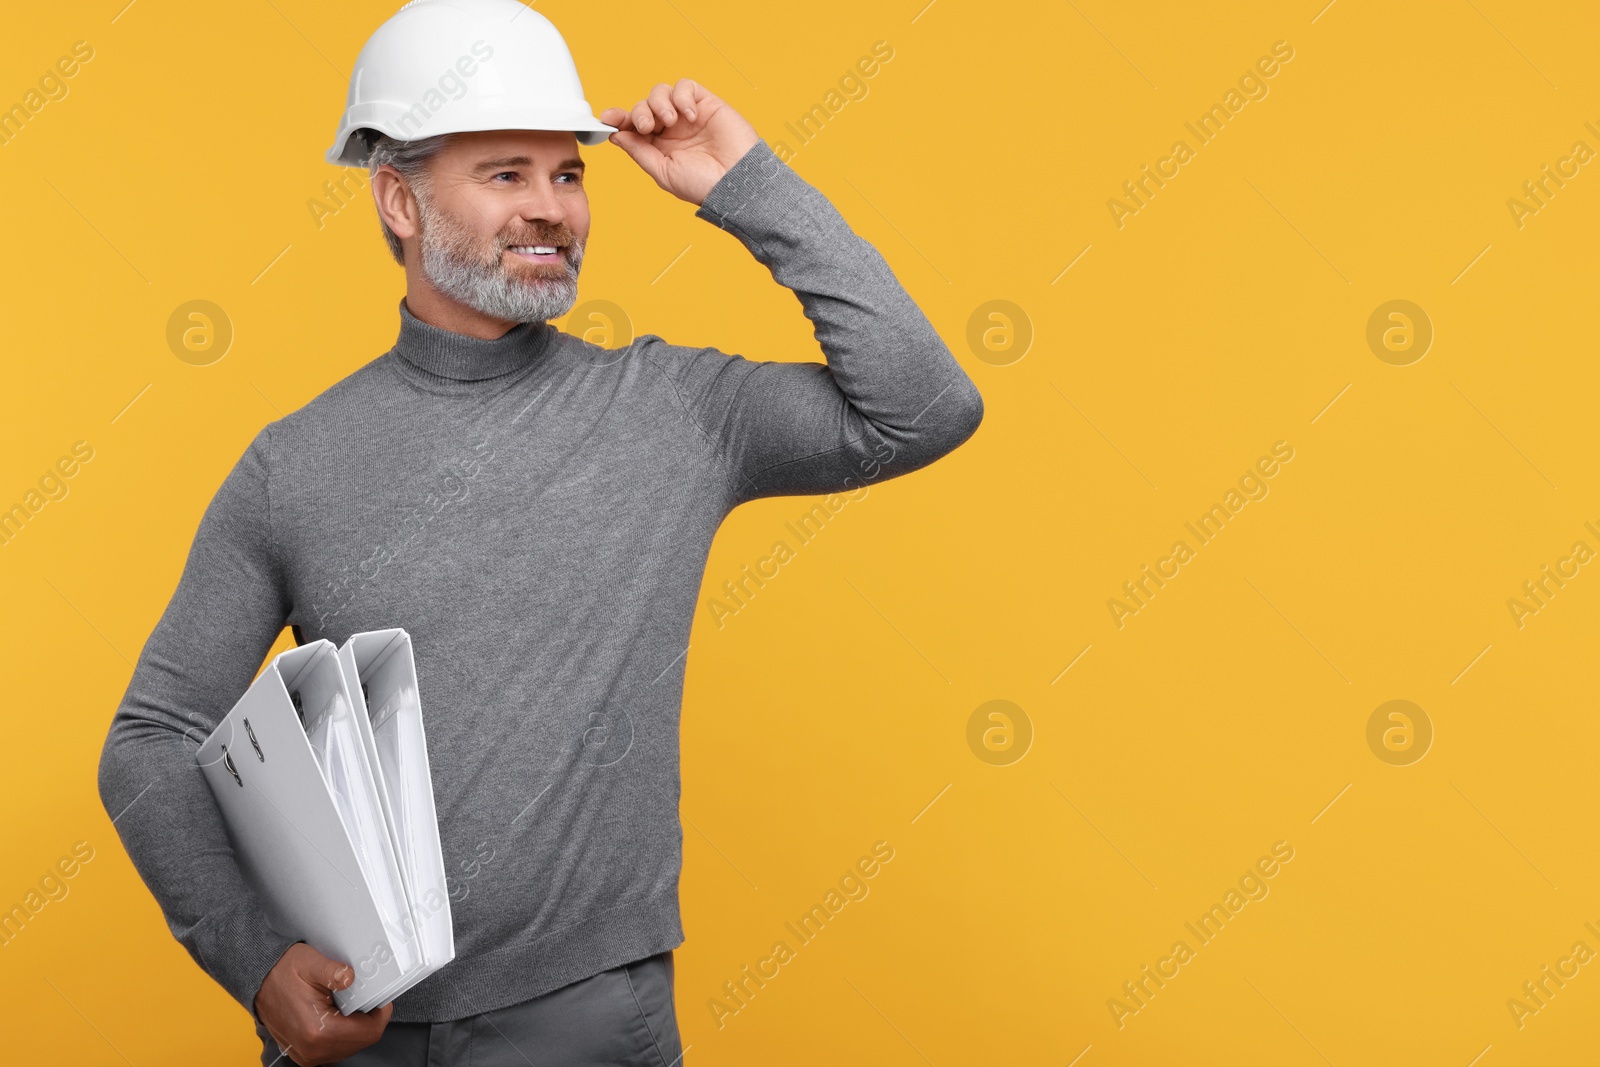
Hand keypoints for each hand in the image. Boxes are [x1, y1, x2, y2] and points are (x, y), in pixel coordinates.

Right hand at [254, 942, 392, 1065]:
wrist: (258, 982)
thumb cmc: (281, 972)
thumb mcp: (309, 962)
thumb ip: (333, 971)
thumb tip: (351, 977)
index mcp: (317, 1030)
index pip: (369, 1033)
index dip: (380, 1014)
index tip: (380, 998)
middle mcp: (312, 1049)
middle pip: (361, 1041)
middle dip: (368, 1019)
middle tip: (364, 998)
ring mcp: (308, 1055)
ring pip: (350, 1046)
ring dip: (356, 1026)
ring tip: (349, 1004)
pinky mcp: (305, 1054)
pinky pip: (336, 1048)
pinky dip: (343, 1032)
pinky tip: (338, 1014)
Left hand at [601, 80, 759, 205]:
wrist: (735, 182)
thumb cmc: (703, 185)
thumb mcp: (662, 172)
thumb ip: (639, 151)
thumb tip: (616, 134)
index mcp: (659, 146)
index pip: (633, 125)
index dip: (619, 118)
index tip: (608, 118)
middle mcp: (672, 129)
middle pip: (643, 105)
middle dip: (640, 113)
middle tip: (648, 127)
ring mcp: (688, 115)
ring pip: (661, 92)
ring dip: (659, 103)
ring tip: (671, 121)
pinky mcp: (706, 103)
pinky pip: (685, 86)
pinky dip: (681, 96)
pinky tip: (689, 115)